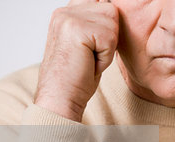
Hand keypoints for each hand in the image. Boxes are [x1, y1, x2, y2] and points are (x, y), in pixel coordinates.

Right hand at [35, 0, 118, 121]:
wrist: (60, 100)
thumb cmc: (76, 78)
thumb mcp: (88, 45)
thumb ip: (96, 25)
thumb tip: (115, 13)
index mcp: (66, 13)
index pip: (103, 4)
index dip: (106, 29)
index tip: (92, 49)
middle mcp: (65, 11)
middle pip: (111, 12)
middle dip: (109, 39)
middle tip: (90, 57)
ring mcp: (68, 18)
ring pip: (113, 25)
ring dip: (107, 48)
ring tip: (89, 60)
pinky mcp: (76, 29)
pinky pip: (110, 39)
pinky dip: (105, 57)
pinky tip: (89, 64)